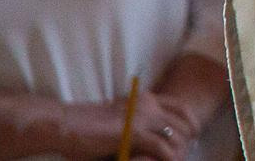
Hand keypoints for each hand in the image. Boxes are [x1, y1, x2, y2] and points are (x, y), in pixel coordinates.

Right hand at [57, 90, 195, 160]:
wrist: (63, 125)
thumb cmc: (85, 129)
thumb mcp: (119, 123)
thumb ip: (137, 129)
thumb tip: (152, 147)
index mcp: (145, 99)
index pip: (181, 107)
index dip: (190, 123)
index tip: (191, 138)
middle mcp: (148, 104)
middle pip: (185, 121)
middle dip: (188, 141)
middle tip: (182, 156)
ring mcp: (143, 117)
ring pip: (177, 134)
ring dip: (178, 152)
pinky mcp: (134, 132)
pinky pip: (162, 147)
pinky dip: (167, 158)